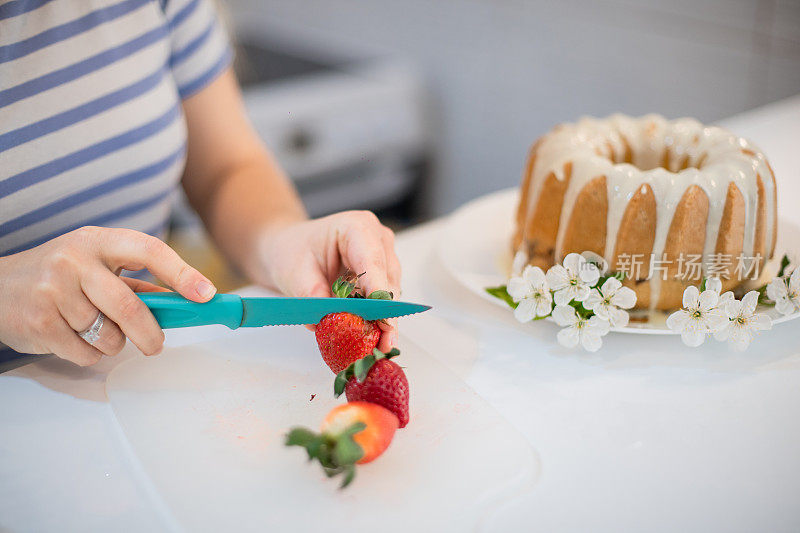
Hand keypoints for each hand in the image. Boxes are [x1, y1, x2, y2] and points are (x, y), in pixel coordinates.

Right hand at [0, 226, 215, 365]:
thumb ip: (138, 283)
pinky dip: (90, 354)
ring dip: (114, 343)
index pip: (149, 250)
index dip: (182, 273)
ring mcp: (53, 290)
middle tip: (156, 345)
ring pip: (108, 334)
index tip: (206, 294)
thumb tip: (185, 303)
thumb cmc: (60, 277)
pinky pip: (85, 352)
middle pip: (130, 305)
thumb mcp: (97, 267)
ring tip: (98, 331)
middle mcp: (74, 260)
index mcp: (97, 241)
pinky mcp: (40, 322)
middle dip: (151, 333)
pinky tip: (74, 337)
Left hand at [257, 211, 400, 350]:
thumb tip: (329, 320)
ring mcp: (383, 258)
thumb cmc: (293, 251)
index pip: (373, 263)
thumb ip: (312, 294)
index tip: (385, 322)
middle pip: (388, 281)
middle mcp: (377, 240)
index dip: (380, 294)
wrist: (290, 250)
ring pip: (390, 294)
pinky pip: (383, 301)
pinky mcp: (382, 277)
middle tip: (381, 345)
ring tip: (375, 347)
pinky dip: (375, 320)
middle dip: (384, 315)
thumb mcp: (294, 272)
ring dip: (382, 321)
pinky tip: (370, 339)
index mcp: (357, 227)